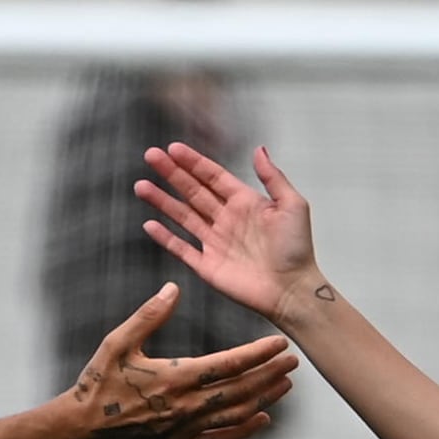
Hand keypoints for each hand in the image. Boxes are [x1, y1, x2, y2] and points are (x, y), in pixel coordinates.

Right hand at [64, 282, 295, 438]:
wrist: (80, 431)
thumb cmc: (97, 383)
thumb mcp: (117, 343)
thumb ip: (148, 316)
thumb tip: (173, 287)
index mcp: (175, 377)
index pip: (229, 364)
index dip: (258, 353)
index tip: (280, 343)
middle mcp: (186, 406)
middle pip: (242, 390)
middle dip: (270, 374)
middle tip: (294, 361)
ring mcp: (185, 430)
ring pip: (236, 415)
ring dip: (264, 398)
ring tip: (285, 384)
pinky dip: (245, 430)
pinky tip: (262, 419)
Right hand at [136, 142, 322, 325]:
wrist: (292, 290)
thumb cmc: (297, 248)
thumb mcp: (292, 205)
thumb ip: (273, 177)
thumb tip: (258, 149)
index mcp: (244, 202)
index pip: (212, 177)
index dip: (193, 162)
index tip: (173, 148)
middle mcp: (226, 219)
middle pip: (192, 191)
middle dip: (171, 174)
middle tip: (150, 156)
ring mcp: (215, 243)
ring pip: (182, 216)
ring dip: (162, 201)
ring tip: (141, 186)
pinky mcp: (207, 266)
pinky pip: (182, 249)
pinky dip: (165, 237)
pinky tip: (149, 224)